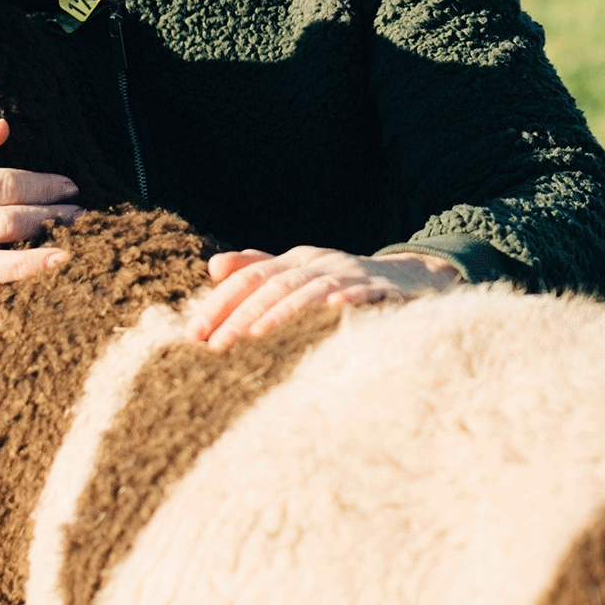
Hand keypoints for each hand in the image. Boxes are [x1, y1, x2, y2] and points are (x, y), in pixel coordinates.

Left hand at [186, 244, 461, 349]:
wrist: (411, 279)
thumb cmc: (344, 283)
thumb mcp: (300, 274)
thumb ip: (259, 270)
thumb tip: (214, 267)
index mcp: (297, 260)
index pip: (249, 278)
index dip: (220, 303)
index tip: (193, 333)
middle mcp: (319, 262)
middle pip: (272, 285)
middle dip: (240, 314)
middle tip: (213, 344)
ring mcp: (350, 274)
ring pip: (309, 290)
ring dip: (281, 312)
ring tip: (254, 334)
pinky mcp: (382, 289)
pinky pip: (362, 293)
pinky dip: (347, 299)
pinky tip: (332, 308)